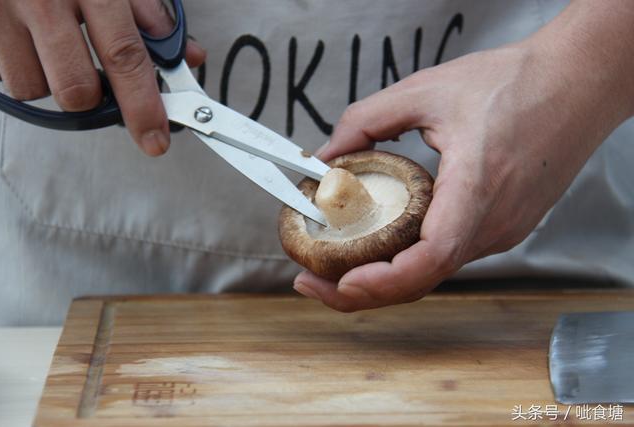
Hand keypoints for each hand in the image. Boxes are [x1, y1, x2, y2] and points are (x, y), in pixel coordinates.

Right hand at [0, 0, 205, 155]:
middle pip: (75, 89)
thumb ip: (148, 14)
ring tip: (47, 43)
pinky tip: (20, 39)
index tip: (154, 138)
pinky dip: (14, 66)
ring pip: (32, 88)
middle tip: (88, 71)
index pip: (124, 56)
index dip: (143, 105)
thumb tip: (185, 58)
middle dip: (88, 95)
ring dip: (47, 79)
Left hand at [293, 3, 633, 311]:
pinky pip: (451, 254)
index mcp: (477, 187)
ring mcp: (504, 230)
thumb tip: (326, 155)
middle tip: (312, 281)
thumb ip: (365, 121)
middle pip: (425, 277)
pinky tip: (380, 249)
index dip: (384, 280)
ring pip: (435, 270)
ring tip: (335, 268)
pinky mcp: (505, 226)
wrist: (579, 82)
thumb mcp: (426, 90)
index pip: (432, 256)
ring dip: (385, 279)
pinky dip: (411, 261)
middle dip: (364, 291)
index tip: (341, 281)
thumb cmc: (516, 82)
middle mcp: (494, 222)